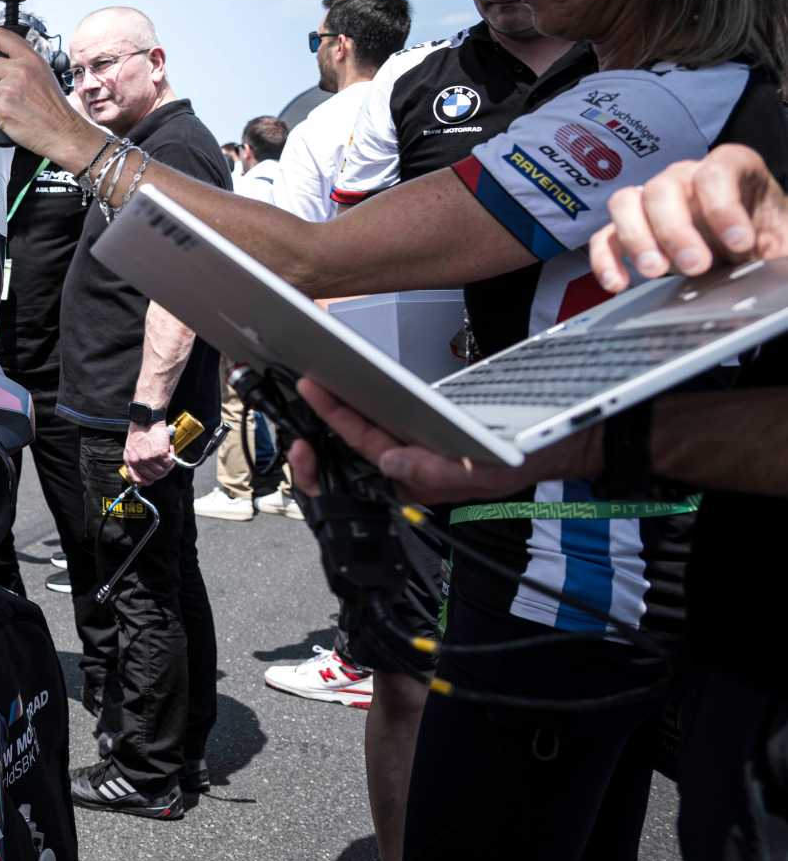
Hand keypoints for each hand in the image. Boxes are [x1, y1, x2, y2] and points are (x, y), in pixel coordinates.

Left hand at [0, 26, 100, 161]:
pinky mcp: (1, 109)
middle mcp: (19, 71)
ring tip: (10, 105)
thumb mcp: (44, 74)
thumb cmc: (55, 108)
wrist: (64, 132)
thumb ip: (24, 64)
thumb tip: (1, 59)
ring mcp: (9, 90)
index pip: (0, 36)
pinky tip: (10, 117)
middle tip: (3, 90)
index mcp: (30, 59)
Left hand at [123, 420, 176, 485]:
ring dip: (168, 464)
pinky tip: (170, 449)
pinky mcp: (159, 453)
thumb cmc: (139, 430)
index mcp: (130, 461)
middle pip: (154, 476)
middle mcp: (138, 461)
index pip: (138, 480)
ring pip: (163, 471)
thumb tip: (144, 472)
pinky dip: (172, 456)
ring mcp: (149, 458)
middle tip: (164, 463)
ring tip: (167, 454)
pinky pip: (169, 462)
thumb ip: (135, 460)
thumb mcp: (131, 448)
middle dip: (162, 471)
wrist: (146, 419)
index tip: (153, 478)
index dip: (148, 481)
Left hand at [284, 375, 599, 505]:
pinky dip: (360, 403)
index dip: (334, 419)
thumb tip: (390, 461)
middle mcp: (408, 464)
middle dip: (317, 427)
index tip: (313, 387)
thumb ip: (438, 473)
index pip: (363, 447)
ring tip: (314, 382)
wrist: (557, 442)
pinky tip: (349, 384)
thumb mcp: (486, 474)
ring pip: (361, 433)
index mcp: (416, 478)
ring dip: (334, 411)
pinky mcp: (424, 430)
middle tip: (303, 387)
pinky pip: (382, 420)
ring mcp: (414, 447)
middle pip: (348, 449)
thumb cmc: (523, 460)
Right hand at [588, 143, 787, 290]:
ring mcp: (651, 201)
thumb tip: (771, 261)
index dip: (724, 207)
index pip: (715, 173)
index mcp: (730, 166)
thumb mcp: (781, 238)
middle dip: (676, 230)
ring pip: (625, 203)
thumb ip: (778, 246)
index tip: (740, 243)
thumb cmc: (767, 235)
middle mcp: (684, 176)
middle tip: (695, 265)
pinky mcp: (628, 230)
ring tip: (654, 271)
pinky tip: (618, 284)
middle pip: (663, 188)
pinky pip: (605, 237)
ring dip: (637, 239)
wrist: (750, 249)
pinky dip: (606, 259)